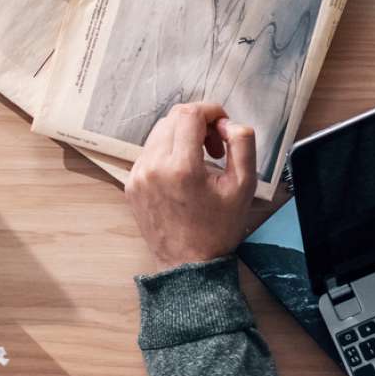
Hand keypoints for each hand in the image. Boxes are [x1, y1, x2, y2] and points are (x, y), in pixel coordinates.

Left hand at [124, 102, 259, 267]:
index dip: (211, 111)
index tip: (222, 126)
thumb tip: (228, 123)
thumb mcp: (244, 186)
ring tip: (200, 160)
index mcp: (181, 167)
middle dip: (198, 123)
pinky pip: (149, 152)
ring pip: (159, 132)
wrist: (188, 264)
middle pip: (173, 118)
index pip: (189, 113)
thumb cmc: (218, 229)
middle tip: (215, 147)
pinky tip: (183, 173)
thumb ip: (242, 144)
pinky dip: (168, 152)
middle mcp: (153, 167)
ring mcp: (138, 176)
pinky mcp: (131, 184)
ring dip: (182, 136)